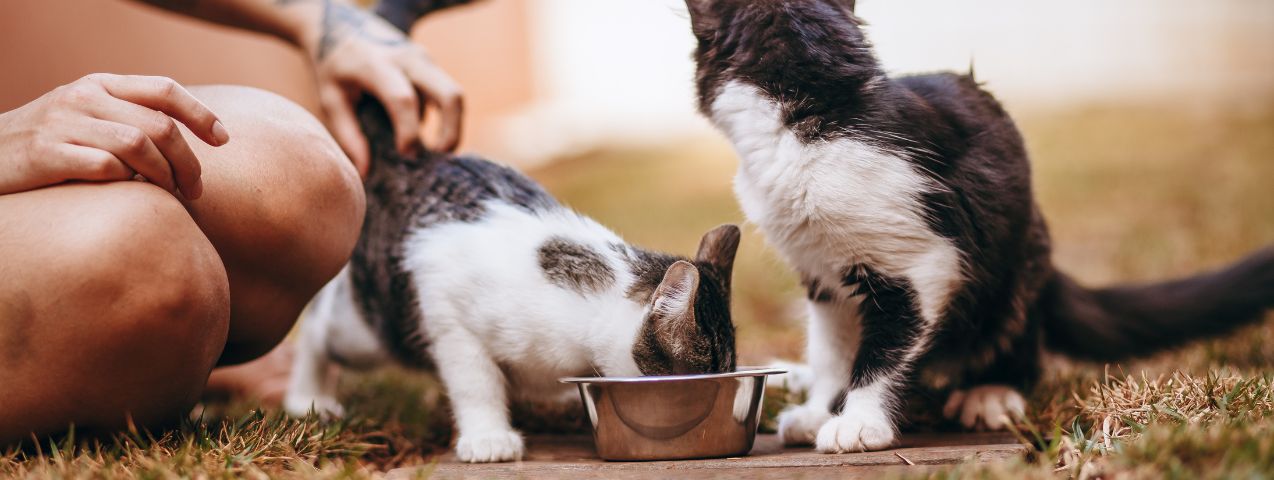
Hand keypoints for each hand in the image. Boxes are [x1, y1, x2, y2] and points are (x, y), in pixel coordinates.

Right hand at [0, 74, 227, 198]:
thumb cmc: (48, 144)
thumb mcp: (87, 117)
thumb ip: (128, 118)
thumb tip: (185, 141)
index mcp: (99, 84)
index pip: (164, 89)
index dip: (201, 114)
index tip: (224, 140)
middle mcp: (83, 97)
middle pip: (160, 126)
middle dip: (189, 161)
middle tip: (197, 189)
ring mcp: (64, 123)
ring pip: (139, 146)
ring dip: (165, 176)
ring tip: (172, 197)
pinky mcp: (46, 153)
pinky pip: (106, 168)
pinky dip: (127, 183)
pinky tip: (130, 194)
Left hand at [288, 0, 462, 175]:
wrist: (341, 24)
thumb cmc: (333, 66)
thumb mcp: (331, 98)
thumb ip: (349, 134)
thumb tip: (365, 172)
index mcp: (376, 65)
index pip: (403, 100)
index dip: (409, 131)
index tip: (405, 155)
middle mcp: (407, 58)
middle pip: (449, 95)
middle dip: (452, 131)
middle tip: (439, 157)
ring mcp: (424, 58)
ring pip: (455, 95)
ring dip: (452, 126)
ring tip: (435, 151)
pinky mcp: (430, 63)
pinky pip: (446, 93)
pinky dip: (443, 117)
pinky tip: (423, 133)